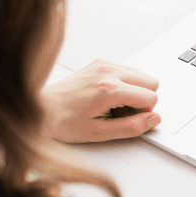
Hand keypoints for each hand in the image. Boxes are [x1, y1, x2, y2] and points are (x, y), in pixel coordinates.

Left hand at [41, 60, 161, 142]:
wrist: (42, 107)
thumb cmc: (64, 122)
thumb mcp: (100, 133)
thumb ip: (131, 127)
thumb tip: (154, 120)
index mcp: (110, 90)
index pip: (151, 97)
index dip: (145, 113)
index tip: (128, 119)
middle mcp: (108, 72)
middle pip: (151, 82)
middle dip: (143, 100)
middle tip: (122, 112)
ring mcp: (104, 65)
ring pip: (141, 75)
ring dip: (134, 91)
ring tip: (113, 104)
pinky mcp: (100, 63)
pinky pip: (127, 71)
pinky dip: (124, 84)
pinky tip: (108, 95)